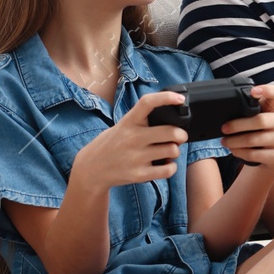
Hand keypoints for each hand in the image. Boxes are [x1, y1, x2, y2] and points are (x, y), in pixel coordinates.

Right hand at [69, 90, 187, 189]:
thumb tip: (172, 117)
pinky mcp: (139, 175)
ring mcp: (135, 157)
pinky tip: (165, 164)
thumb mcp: (122, 126)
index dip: (166, 98)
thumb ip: (142, 121)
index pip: (147, 103)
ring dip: (175, 151)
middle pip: (171, 132)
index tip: (180, 99)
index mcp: (128, 122)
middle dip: (181, 134)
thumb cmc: (112, 144)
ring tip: (168, 151)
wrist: (91, 170)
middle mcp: (132, 138)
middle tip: (179, 136)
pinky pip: (168, 170)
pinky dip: (171, 167)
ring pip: (173, 150)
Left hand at [217, 85, 273, 168]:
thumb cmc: (257, 131)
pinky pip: (255, 154)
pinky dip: (241, 152)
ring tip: (224, 141)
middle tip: (224, 128)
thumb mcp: (255, 116)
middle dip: (238, 125)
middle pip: (260, 120)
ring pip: (254, 139)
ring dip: (235, 141)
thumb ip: (248, 109)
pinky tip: (234, 150)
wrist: (268, 156)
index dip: (268, 90)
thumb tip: (224, 108)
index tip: (252, 92)